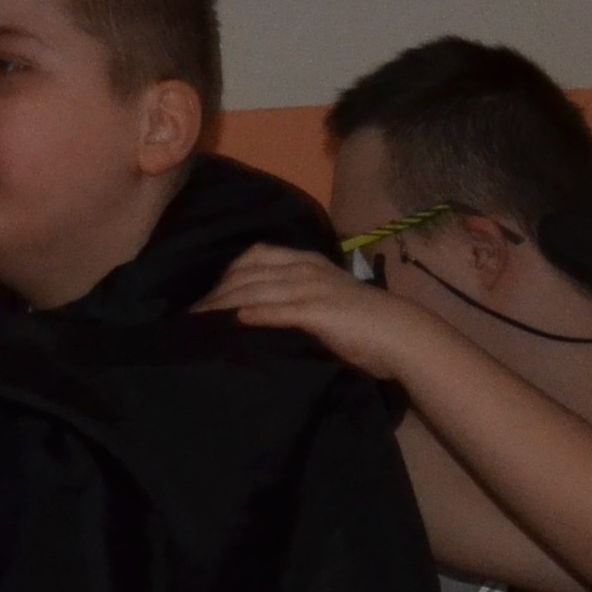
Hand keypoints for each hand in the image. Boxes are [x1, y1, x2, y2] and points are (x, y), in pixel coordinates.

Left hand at [210, 245, 448, 377]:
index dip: (226, 274)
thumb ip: (300, 297)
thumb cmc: (366, 324)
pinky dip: (252, 314)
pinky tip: (234, 322)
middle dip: (215, 293)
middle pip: (246, 273)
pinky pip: (276, 309)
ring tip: (200, 322)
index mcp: (307, 261)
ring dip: (223, 306)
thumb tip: (266, 310)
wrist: (400, 334)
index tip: (207, 296)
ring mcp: (310, 288)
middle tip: (192, 314)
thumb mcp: (329, 299)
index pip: (255, 256)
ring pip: (254, 290)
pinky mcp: (317, 311)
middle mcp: (304, 268)